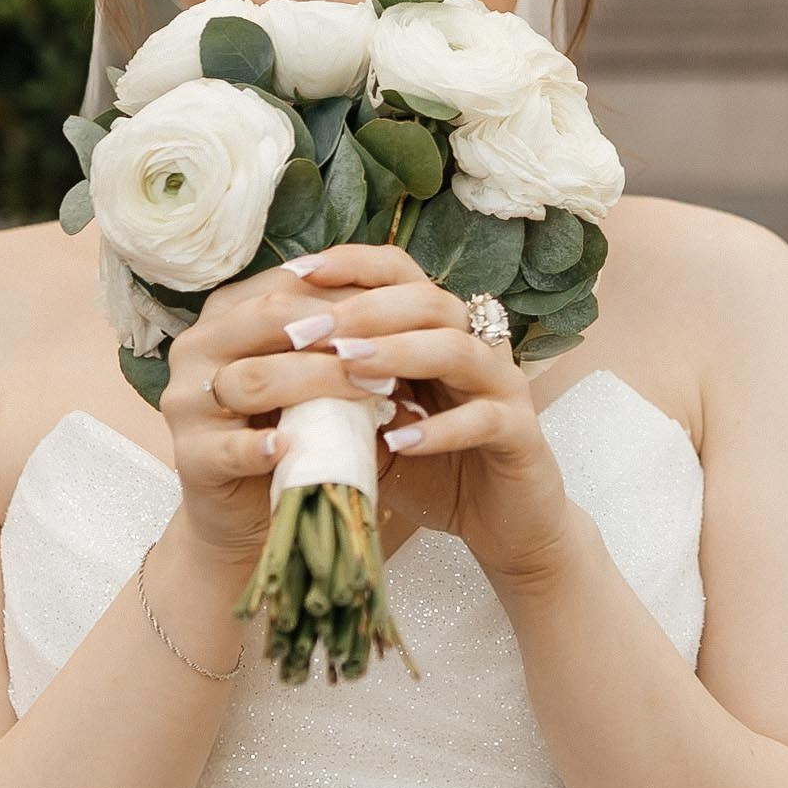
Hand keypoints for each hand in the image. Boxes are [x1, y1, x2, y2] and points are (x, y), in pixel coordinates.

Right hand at [158, 257, 411, 560]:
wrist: (252, 505)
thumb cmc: (295, 425)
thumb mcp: (319, 375)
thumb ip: (343, 339)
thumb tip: (408, 306)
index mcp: (228, 314)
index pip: (286, 284)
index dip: (344, 292)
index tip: (398, 305)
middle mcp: (198, 347)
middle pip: (267, 320)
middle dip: (334, 331)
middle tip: (388, 347)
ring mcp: (186, 402)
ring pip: (253, 378)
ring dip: (316, 383)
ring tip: (370, 393)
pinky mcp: (190, 456)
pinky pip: (225, 448)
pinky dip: (260, 448)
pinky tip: (291, 447)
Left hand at [272, 242, 578, 589]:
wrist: (504, 523)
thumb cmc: (433, 468)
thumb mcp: (373, 427)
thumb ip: (338, 396)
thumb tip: (268, 370)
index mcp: (438, 333)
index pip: (401, 274)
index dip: (352, 263)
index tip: (296, 272)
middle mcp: (476, 346)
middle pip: (428, 300)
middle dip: (362, 311)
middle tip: (306, 331)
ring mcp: (502, 387)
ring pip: (457, 349)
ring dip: (398, 353)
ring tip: (346, 367)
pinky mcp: (520, 434)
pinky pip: (483, 419)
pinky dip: (438, 430)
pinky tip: (397, 443)